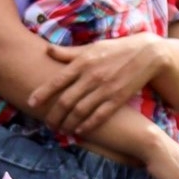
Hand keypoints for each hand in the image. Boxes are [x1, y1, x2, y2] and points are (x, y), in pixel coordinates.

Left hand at [28, 33, 164, 137]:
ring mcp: (105, 89)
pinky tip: (79, 131)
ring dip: (68, 123)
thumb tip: (47, 50)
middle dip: (53, 115)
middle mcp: (91, 77)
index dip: (42, 94)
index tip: (31, 103)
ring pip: (80, 111)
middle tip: (46, 123)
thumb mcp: (90, 47)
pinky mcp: (118, 98)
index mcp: (82, 62)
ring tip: (60, 130)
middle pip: (65, 101)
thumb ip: (68, 53)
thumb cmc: (115, 49)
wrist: (147, 53)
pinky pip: (99, 115)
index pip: (56, 81)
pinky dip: (88, 125)